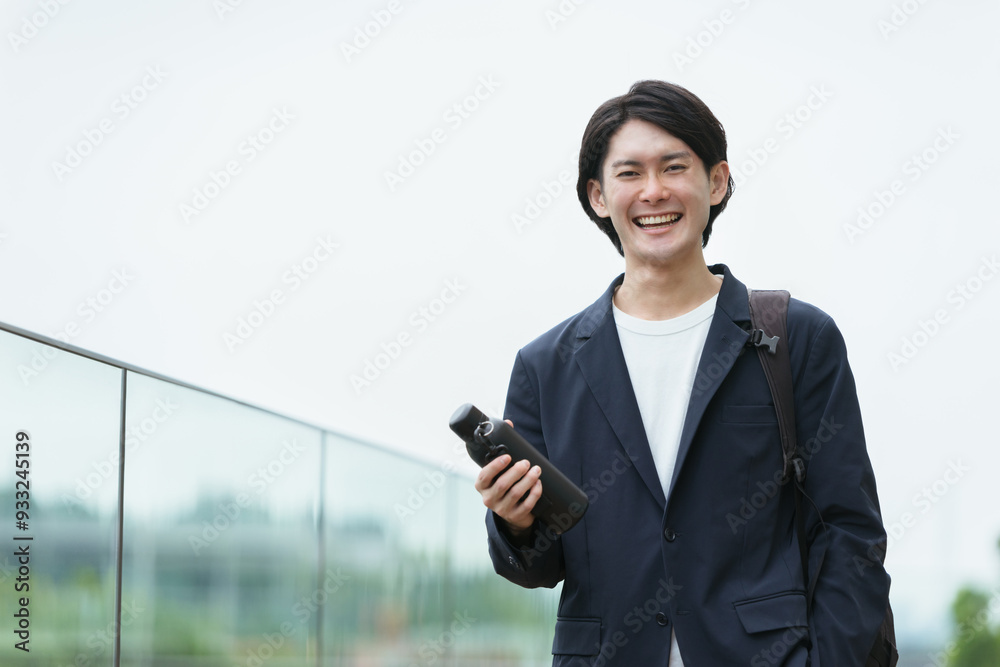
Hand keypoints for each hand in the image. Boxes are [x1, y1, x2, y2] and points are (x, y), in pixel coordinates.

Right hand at [473, 420, 542, 534]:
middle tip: (526, 462)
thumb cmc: (506, 482)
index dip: (495, 466)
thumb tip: (509, 422)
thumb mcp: (500, 469)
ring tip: (537, 470)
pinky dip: (534, 493)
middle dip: (516, 472)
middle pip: (502, 485)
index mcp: (482, 485)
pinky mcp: (515, 516)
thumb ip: (503, 446)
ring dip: (528, 480)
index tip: (507, 457)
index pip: (484, 476)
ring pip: (515, 494)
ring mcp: (502, 509)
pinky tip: (539, 484)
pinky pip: (526, 505)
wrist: (513, 512)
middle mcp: (488, 498)